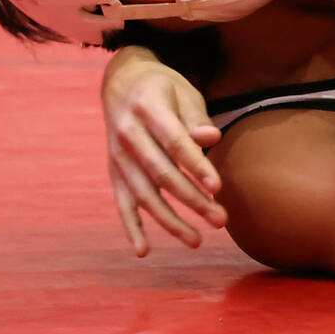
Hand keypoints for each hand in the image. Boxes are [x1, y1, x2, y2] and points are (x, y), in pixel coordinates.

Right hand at [101, 49, 226, 255]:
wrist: (122, 82)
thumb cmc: (163, 89)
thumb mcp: (183, 92)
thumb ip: (196, 118)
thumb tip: (211, 138)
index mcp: (148, 108)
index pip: (175, 143)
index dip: (196, 165)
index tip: (218, 187)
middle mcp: (127, 134)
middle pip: (162, 173)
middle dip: (191, 200)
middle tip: (221, 220)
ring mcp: (117, 155)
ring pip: (144, 194)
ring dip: (170, 221)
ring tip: (196, 241)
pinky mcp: (113, 171)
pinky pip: (122, 203)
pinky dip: (131, 227)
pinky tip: (143, 251)